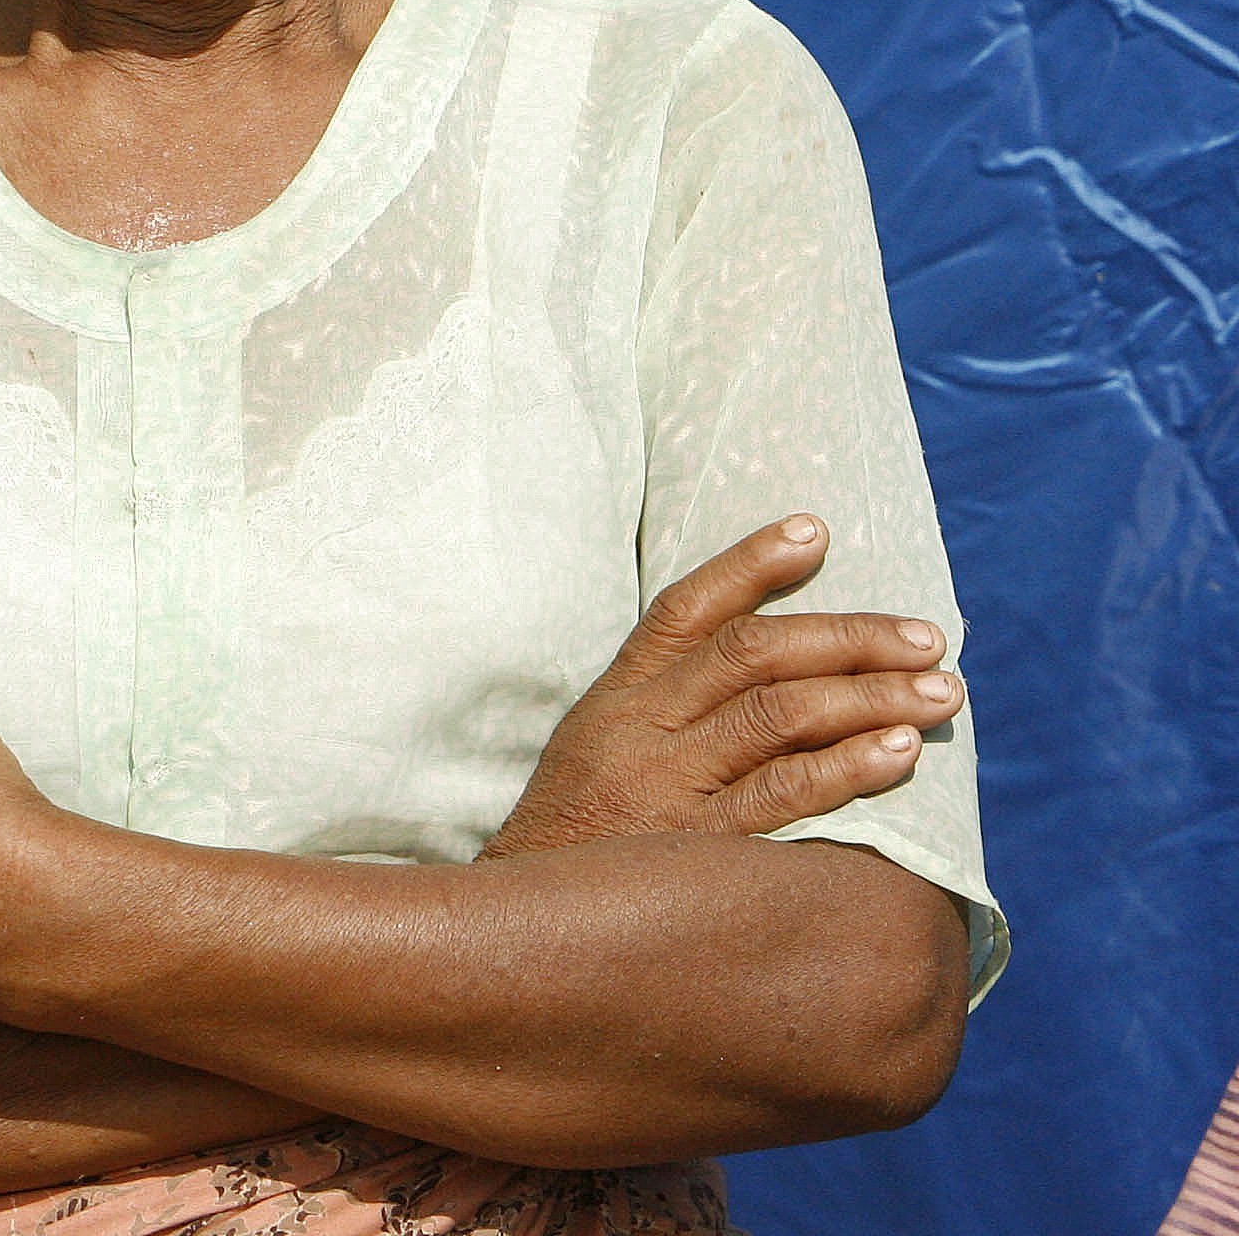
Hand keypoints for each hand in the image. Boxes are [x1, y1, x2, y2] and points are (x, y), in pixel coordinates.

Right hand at [482, 514, 961, 859]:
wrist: (524, 934)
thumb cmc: (581, 842)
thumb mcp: (597, 753)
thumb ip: (663, 709)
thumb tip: (768, 670)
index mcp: (616, 699)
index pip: (683, 609)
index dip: (749, 564)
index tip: (814, 531)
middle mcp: (641, 729)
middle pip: (752, 654)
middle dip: (848, 636)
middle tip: (926, 638)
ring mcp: (669, 787)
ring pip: (778, 715)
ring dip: (870, 695)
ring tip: (941, 692)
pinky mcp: (697, 850)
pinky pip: (784, 796)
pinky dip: (847, 768)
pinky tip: (900, 752)